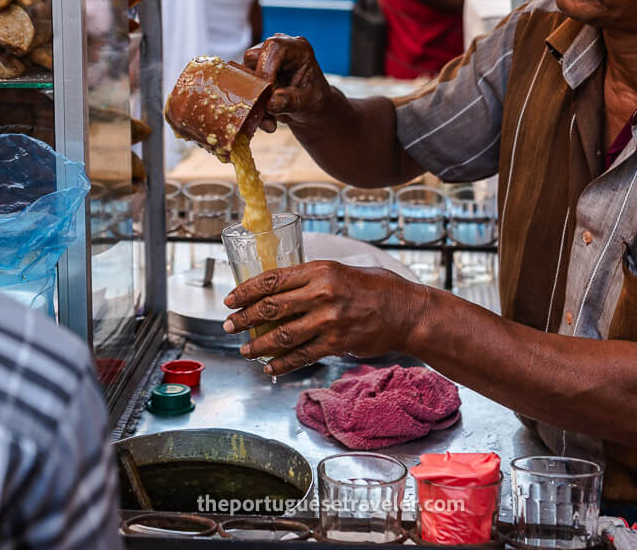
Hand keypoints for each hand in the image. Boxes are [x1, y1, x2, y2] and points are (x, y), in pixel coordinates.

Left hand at [222, 261, 432, 375]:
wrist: (408, 313)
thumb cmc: (377, 289)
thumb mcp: (342, 271)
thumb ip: (314, 279)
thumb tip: (281, 289)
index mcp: (320, 270)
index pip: (272, 279)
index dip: (246, 290)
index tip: (231, 299)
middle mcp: (322, 293)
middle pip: (271, 307)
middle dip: (244, 318)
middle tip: (229, 324)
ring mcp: (329, 320)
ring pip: (281, 335)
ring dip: (257, 345)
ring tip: (244, 349)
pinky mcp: (336, 343)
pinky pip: (301, 355)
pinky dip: (281, 363)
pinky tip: (269, 367)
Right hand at [243, 35, 336, 132]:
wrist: (311, 107)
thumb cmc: (314, 99)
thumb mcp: (307, 103)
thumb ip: (290, 101)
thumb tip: (271, 103)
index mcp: (297, 49)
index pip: (274, 48)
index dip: (265, 69)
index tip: (267, 94)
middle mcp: (278, 48)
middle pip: (253, 58)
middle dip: (257, 88)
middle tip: (268, 111)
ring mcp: (263, 58)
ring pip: (243, 74)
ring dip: (253, 99)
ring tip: (270, 120)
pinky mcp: (253, 71)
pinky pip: (242, 85)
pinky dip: (252, 104)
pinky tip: (266, 119)